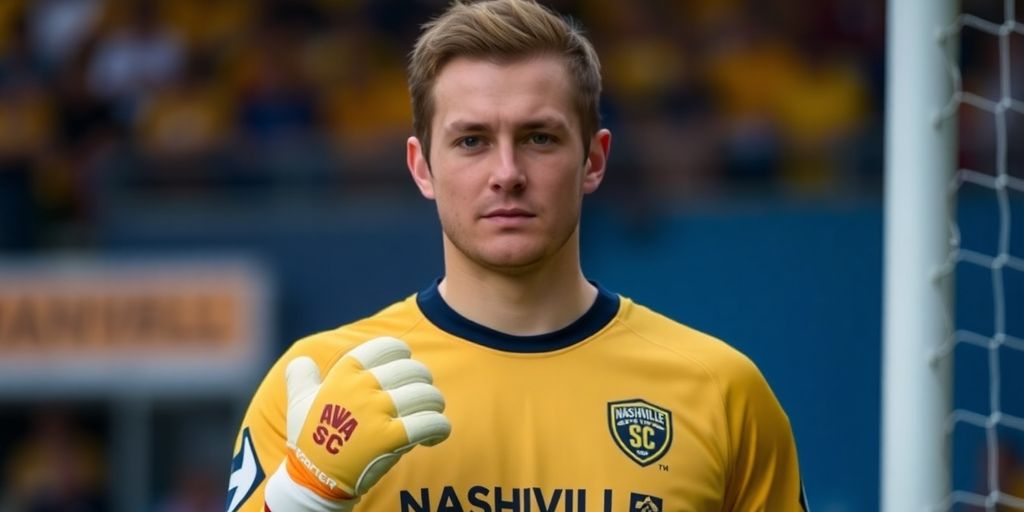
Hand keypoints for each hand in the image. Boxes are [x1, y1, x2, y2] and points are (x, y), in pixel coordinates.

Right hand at [265, 337, 450, 510]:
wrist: (314, 479)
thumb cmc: (311, 438)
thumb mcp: (299, 401)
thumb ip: (301, 376)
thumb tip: (302, 361)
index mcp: (344, 374)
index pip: (387, 347)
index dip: (402, 353)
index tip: (404, 365)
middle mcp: (362, 388)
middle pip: (412, 370)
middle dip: (422, 382)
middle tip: (419, 397)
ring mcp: (377, 413)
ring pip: (426, 395)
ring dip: (434, 404)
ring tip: (430, 414)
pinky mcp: (391, 439)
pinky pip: (431, 423)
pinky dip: (440, 428)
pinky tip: (434, 435)